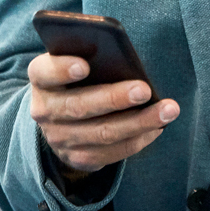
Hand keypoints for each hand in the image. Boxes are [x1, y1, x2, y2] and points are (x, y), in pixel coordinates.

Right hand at [28, 53, 178, 173]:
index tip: (84, 65)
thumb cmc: (77, 76)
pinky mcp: (77, 157)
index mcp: (41, 77)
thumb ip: (89, 53)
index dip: (62, 69)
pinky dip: (137, 140)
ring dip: (138, 122)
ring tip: (168, 110)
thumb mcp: (73, 58)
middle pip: (79, 106)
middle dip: (114, 98)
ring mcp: (59, 138)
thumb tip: (122, 54)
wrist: (59, 115)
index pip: (45, 72)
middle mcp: (44, 110)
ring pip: (101, 133)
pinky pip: (110, 153)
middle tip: (144, 89)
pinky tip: (157, 128)